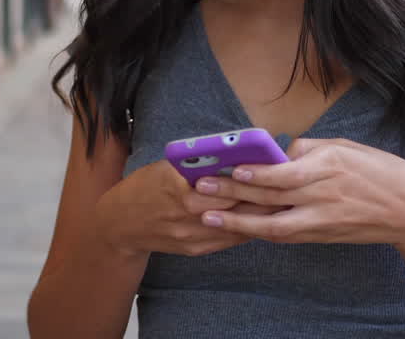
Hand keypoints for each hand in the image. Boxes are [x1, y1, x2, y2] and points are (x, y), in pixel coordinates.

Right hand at [93, 159, 275, 258]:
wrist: (120, 224)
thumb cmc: (143, 187)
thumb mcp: (165, 167)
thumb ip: (196, 164)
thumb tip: (231, 155)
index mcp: (180, 187)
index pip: (225, 184)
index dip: (250, 180)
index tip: (272, 171)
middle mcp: (187, 213)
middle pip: (234, 207)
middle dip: (260, 199)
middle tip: (285, 190)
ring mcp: (191, 235)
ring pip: (235, 227)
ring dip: (257, 217)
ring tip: (279, 206)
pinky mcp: (194, 249)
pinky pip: (226, 241)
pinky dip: (243, 230)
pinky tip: (257, 222)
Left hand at [192, 138, 404, 247]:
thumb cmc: (378, 170)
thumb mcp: (344, 147)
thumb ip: (307, 149)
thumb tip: (276, 152)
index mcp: (329, 165)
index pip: (286, 172)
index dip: (257, 173)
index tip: (232, 169)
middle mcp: (323, 194)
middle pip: (272, 197)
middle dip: (235, 194)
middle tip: (203, 189)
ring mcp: (322, 218)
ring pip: (274, 224)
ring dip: (240, 221)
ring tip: (211, 216)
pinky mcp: (322, 234)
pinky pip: (287, 234)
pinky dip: (261, 231)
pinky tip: (239, 226)